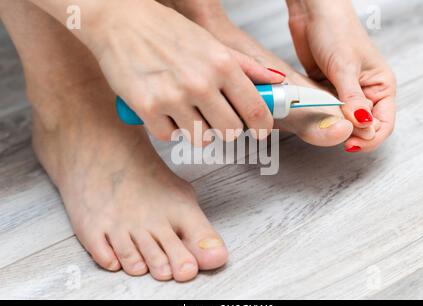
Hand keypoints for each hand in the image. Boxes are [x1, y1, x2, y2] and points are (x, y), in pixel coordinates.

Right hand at [30, 0, 283, 144]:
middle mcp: (200, 83)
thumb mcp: (211, 43)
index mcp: (221, 64)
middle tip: (217, 119)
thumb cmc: (168, 30)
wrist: (119, 21)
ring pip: (201, 139)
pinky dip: (169, 128)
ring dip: (197, 130)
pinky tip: (164, 109)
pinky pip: (169, 137)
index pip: (255, 110)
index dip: (262, 126)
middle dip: (227, 129)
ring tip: (186, 110)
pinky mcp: (147, 109)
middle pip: (231, 131)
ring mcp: (172, 98)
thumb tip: (276, 81)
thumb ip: (245, 66)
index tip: (260, 132)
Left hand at [287, 0, 396, 151]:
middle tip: (335, 136)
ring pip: (344, 120)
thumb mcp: (345, 67)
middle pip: (363, 126)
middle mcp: (366, 91)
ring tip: (324, 125)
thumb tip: (364, 126)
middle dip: (351, 135)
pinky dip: (323, 116)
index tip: (350, 144)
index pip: (383, 123)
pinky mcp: (327, 90)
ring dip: (335, 125)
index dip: (369, 138)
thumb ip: (353, 99)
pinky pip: (328, 111)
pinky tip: (315, 116)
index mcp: (381, 85)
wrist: (313, 14)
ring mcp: (346, 92)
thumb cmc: (336, 31)